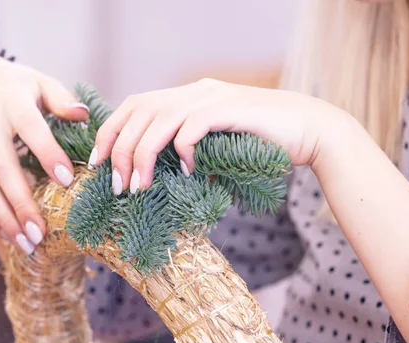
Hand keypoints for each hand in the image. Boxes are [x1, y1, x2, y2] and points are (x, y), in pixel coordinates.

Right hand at [0, 55, 88, 253]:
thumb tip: (83, 115)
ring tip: (25, 243)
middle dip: (21, 203)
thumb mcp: (40, 82)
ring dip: (3, 217)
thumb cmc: (16, 86)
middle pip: (2, 167)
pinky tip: (5, 235)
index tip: (67, 180)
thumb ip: (62, 99)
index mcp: (11, 102)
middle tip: (40, 233)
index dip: (47, 154)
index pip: (30, 129)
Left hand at [92, 78, 347, 193]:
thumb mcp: (216, 145)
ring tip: (139, 186)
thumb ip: (188, 149)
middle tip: (117, 184)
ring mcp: (213, 97)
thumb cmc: (263, 145)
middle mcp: (196, 91)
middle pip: (139, 110)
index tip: (98, 162)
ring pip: (159, 120)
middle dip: (119, 148)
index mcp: (188, 95)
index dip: (110, 130)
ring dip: (142, 155)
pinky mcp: (231, 110)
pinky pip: (193, 128)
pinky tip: (191, 171)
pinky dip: (183, 150)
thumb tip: (157, 174)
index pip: (135, 104)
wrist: (311, 132)